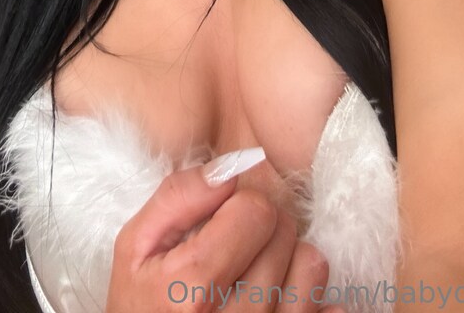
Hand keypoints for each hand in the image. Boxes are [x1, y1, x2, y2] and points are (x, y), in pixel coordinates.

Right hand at [105, 159, 345, 311]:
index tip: (221, 219)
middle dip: (260, 227)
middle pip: (283, 231)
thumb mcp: (135, 248)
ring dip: (286, 256)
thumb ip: (179, 197)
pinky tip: (275, 298)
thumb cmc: (143, 304)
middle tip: (234, 246)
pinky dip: (307, 294)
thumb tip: (234, 165)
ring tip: (254, 269)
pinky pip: (328, 306)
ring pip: (312, 263)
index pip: (255, 209)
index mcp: (192, 288)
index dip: (238, 203)